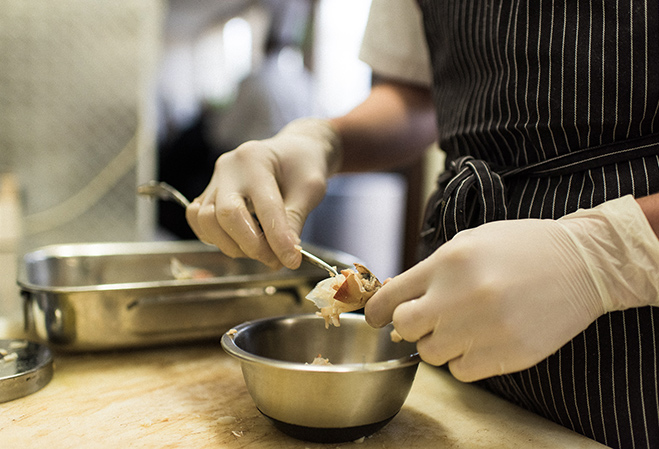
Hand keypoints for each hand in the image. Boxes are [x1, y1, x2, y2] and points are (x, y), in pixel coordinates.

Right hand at [186, 118, 341, 269]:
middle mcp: (228, 168)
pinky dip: (216, 239)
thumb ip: (295, 220)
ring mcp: (213, 181)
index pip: (264, 206)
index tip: (291, 261)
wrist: (289, 152)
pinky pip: (199, 222)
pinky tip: (240, 242)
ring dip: (233, 246)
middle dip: (252, 246)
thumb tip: (286, 255)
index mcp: (255, 159)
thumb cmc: (302, 166)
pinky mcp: (207, 195)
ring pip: (207, 222)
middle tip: (275, 261)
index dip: (278, 238)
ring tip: (261, 252)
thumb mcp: (309, 189)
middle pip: (227, 214)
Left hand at [365, 195, 658, 381]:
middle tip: (425, 319)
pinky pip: (461, 372)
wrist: (582, 264)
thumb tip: (396, 298)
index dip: (376, 310)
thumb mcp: (469, 243)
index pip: (391, 296)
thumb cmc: (521, 248)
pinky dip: (463, 361)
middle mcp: (461, 296)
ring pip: (431, 354)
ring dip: (438, 343)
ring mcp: (485, 328)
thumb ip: (430, 270)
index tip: (375, 317)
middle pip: (405, 328)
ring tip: (461, 326)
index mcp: (448, 263)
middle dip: (408, 325)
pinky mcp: (507, 354)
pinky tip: (480, 341)